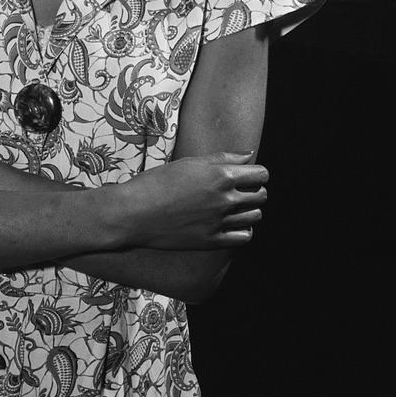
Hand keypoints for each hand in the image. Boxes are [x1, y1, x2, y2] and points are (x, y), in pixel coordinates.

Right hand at [112, 152, 267, 249]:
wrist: (134, 213)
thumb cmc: (157, 182)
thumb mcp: (189, 163)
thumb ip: (222, 158)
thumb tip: (249, 155)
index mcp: (221, 176)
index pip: (261, 174)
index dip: (256, 173)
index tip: (247, 175)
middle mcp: (225, 200)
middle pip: (261, 196)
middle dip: (254, 190)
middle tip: (239, 190)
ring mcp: (219, 222)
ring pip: (255, 216)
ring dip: (249, 210)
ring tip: (234, 207)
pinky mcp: (212, 241)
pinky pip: (244, 237)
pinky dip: (242, 230)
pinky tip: (230, 223)